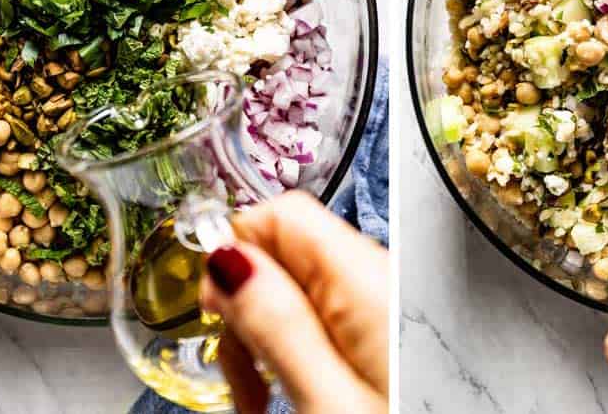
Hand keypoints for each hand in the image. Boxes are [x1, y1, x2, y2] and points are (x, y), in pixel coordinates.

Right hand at [200, 191, 387, 413]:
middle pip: (289, 254)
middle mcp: (383, 279)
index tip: (215, 311)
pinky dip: (305, 355)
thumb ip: (274, 321)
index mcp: (365, 279)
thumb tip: (225, 254)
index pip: (283, 213)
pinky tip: (304, 396)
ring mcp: (390, 308)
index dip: (235, 251)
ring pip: (306, 293)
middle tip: (245, 382)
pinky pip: (333, 323)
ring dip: (274, 339)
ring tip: (267, 400)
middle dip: (250, 308)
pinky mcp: (392, 336)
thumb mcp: (322, 397)